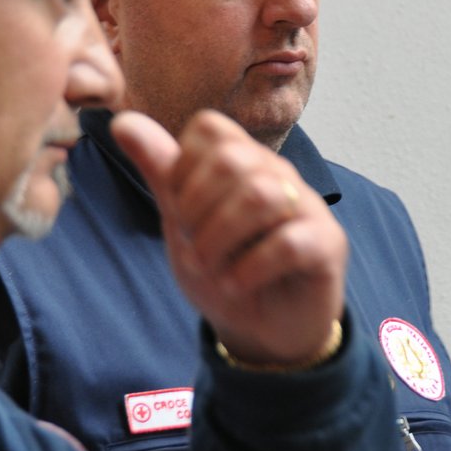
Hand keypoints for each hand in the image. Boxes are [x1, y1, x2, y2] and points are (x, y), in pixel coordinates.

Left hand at [111, 109, 346, 366]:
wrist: (264, 329)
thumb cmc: (226, 267)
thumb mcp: (182, 220)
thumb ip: (161, 170)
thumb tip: (123, 120)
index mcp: (244, 160)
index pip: (210, 127)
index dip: (182, 168)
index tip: (180, 210)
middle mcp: (279, 174)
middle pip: (232, 159)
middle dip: (196, 209)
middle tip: (195, 247)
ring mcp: (308, 206)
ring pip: (260, 196)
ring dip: (220, 240)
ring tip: (213, 268)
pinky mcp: (327, 244)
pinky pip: (288, 242)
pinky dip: (249, 269)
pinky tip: (238, 284)